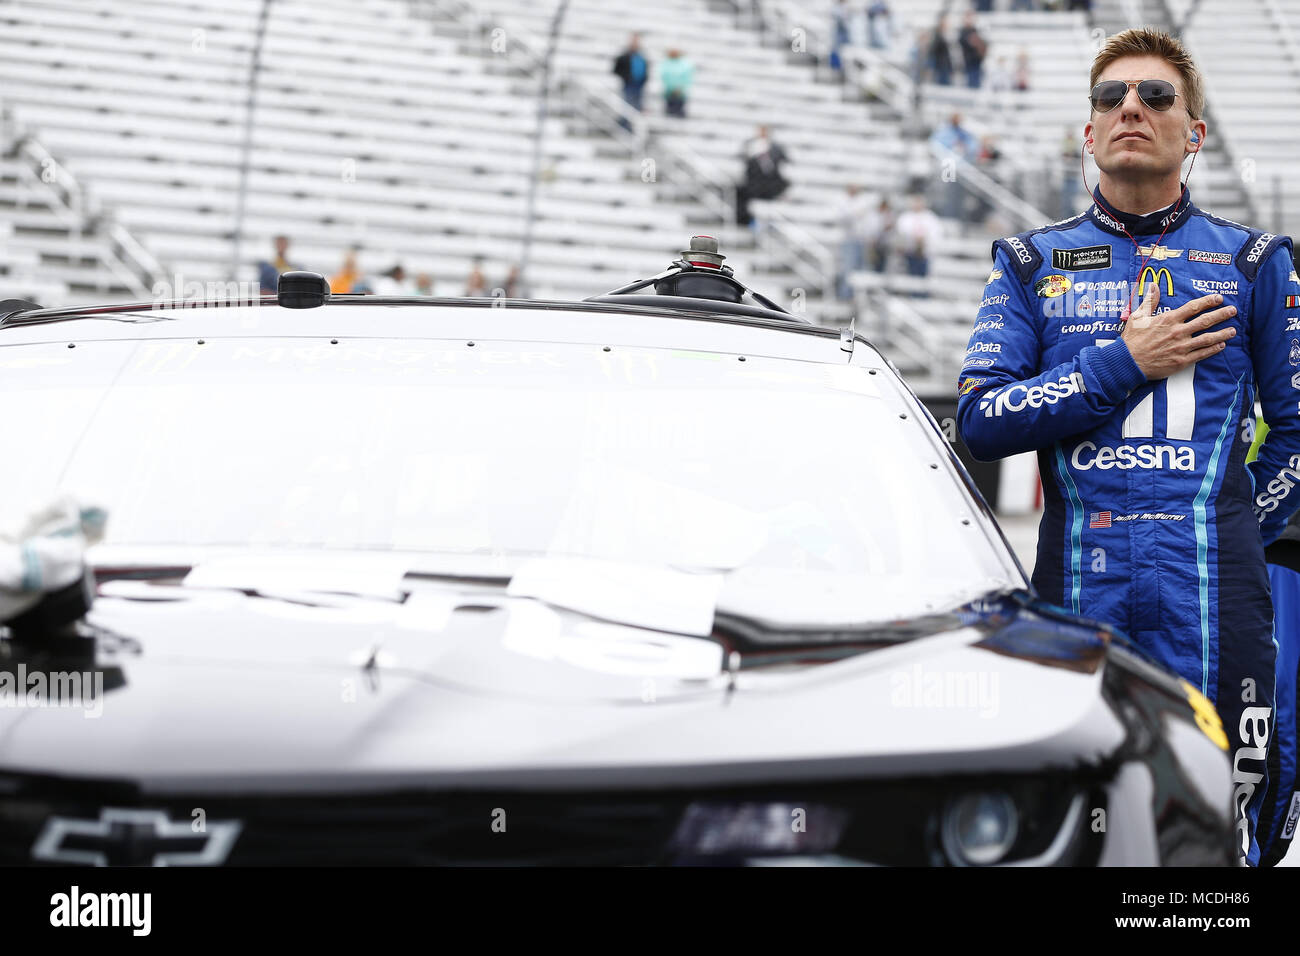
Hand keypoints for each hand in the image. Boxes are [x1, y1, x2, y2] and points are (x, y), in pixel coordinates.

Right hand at [1119, 284, 1236, 380]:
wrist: (1128, 363)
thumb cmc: (1132, 340)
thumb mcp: (1138, 317)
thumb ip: (1149, 301)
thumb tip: (1153, 285)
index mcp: (1169, 320)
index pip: (1193, 307)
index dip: (1208, 302)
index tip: (1218, 298)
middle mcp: (1178, 332)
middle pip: (1205, 321)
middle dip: (1221, 314)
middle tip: (1233, 311)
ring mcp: (1181, 347)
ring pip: (1208, 338)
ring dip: (1223, 333)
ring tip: (1233, 330)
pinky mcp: (1182, 360)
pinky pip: (1202, 353)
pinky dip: (1214, 349)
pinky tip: (1222, 345)